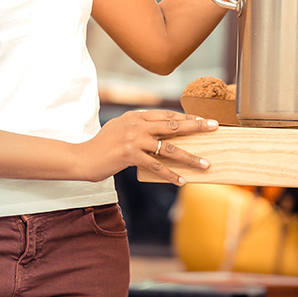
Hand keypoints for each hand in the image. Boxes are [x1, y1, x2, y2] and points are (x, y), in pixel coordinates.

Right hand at [80, 110, 217, 185]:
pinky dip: (170, 175)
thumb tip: (161, 133)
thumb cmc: (103, 146)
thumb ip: (139, 127)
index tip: (204, 119)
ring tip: (206, 164)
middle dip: (197, 126)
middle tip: (214, 127)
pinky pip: (156, 166)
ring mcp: (133, 139)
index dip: (187, 117)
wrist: (83, 158)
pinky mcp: (129, 155)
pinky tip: (181, 181)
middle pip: (173, 125)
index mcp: (136, 116)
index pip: (167, 115)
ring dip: (190, 157)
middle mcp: (136, 124)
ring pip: (169, 148)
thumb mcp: (120, 129)